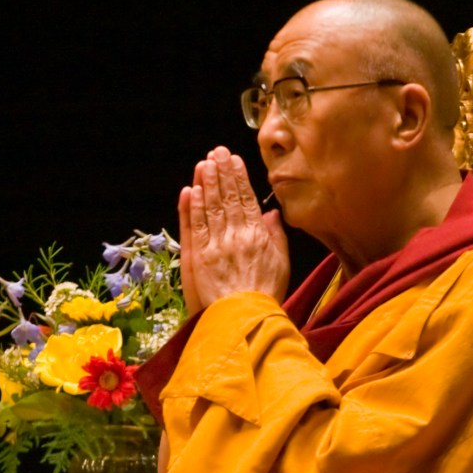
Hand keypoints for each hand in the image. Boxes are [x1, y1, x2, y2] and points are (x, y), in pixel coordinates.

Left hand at [178, 146, 289, 311]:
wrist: (244, 320)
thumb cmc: (265, 296)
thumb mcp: (282, 265)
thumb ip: (276, 236)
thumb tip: (272, 214)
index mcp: (258, 236)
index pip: (246, 199)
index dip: (239, 178)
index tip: (234, 159)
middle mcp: (236, 236)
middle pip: (226, 198)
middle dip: (221, 173)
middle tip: (216, 152)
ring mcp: (215, 245)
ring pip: (210, 207)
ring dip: (206, 183)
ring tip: (204, 164)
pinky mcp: (199, 257)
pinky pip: (195, 227)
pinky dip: (192, 207)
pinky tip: (191, 190)